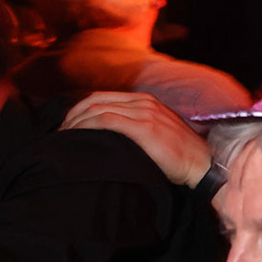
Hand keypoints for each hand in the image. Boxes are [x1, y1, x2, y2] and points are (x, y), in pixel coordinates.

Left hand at [62, 92, 211, 186]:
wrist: (202, 164)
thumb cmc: (181, 156)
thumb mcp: (160, 133)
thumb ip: (139, 127)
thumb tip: (112, 137)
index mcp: (147, 101)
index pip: (103, 97)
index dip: (80, 109)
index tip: (68, 126)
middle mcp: (144, 102)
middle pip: (95, 100)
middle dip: (72, 115)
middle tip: (59, 133)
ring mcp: (144, 112)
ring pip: (97, 108)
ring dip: (75, 122)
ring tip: (63, 138)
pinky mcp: (143, 126)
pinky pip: (105, 120)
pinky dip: (86, 126)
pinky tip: (76, 136)